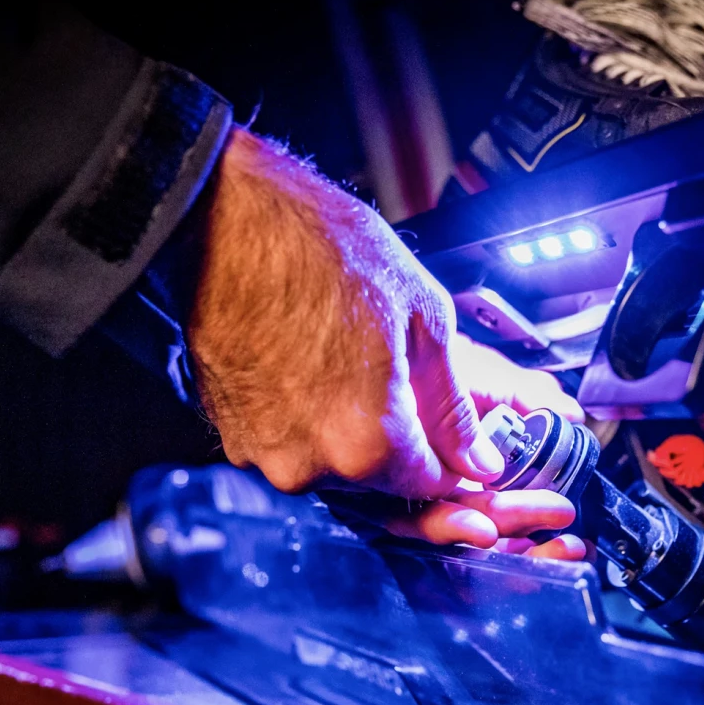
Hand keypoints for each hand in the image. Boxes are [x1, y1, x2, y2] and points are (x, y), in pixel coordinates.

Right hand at [189, 129, 584, 555]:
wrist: (225, 218)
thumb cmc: (322, 251)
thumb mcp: (425, 319)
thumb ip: (454, 405)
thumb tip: (478, 456)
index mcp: (367, 444)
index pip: (432, 486)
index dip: (459, 466)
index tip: (471, 447)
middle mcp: (310, 464)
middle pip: (382, 484)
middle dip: (409, 450)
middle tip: (414, 394)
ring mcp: (264, 452)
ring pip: (336, 467)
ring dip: (360, 436)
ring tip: (362, 367)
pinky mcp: (233, 433)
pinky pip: (293, 445)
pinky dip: (316, 421)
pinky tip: (324, 369)